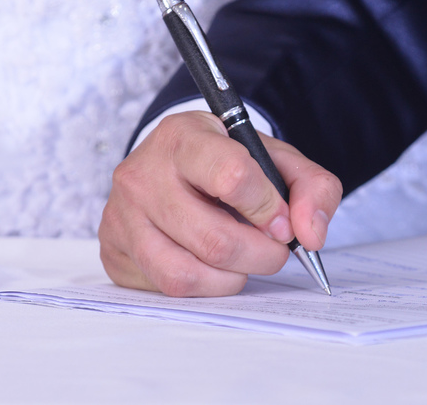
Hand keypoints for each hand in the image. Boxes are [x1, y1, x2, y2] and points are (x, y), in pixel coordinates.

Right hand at [99, 111, 341, 296]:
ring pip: (185, 274)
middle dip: (260, 255)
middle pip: (214, 240)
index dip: (269, 208)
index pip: (232, 177)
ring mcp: (122, 216)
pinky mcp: (114, 252)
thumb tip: (310, 235)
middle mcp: (142, 174)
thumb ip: (312, 187)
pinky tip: (210, 264)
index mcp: (184, 137)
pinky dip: (203, 287)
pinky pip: (166, 289)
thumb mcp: (276, 159)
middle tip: (273, 249)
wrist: (176, 165)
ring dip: (231, 278)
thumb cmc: (228, 163)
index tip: (282, 221)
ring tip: (243, 260)